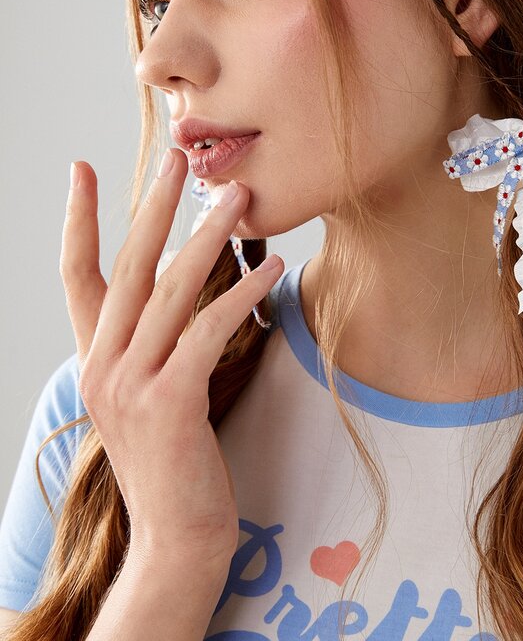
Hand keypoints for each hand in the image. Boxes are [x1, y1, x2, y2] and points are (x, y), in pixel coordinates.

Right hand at [60, 149, 282, 568]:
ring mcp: (130, 387)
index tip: (84, 169)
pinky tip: (274, 269)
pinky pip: (207, 332)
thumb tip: (176, 287)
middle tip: (178, 157)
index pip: (76, 275)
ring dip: (207, 238)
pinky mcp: (169, 405)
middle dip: (153, 207)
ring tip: (238, 198)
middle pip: (127, 268)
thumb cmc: (175, 459)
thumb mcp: (147, 395)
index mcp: (94, 359)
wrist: (177, 536)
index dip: (78, 219)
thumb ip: (149, 344)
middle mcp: (102, 366)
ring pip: (169, 292)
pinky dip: (242, 296)